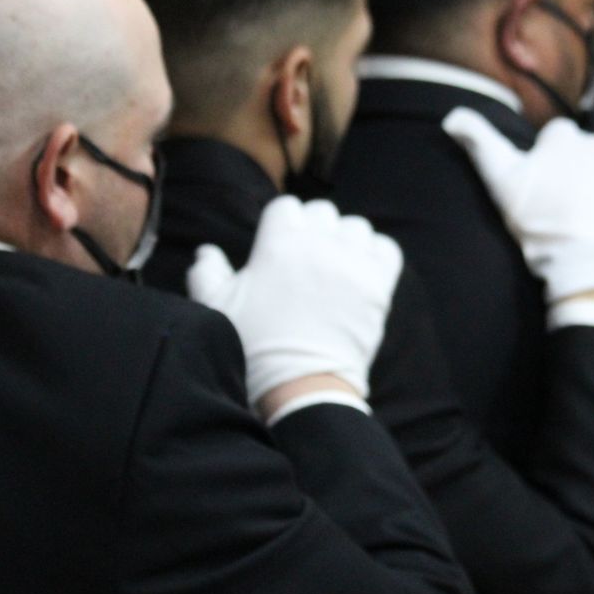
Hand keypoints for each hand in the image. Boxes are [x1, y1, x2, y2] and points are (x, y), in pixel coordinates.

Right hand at [187, 197, 400, 414]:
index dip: (281, 224)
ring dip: (345, 240)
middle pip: (322, 212)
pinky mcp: (378, 288)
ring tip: (335, 266)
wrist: (300, 387)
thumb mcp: (218, 308)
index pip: (286, 207)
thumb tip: (206, 251)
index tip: (278, 246)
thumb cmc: (254, 348)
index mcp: (278, 244)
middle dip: (312, 229)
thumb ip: (207, 273)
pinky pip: (386, 249)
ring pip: (355, 228)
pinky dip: (376, 253)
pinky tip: (361, 271)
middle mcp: (319, 246)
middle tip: (306, 259)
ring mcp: (353, 265)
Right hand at [442, 108, 593, 300]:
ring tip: (587, 211)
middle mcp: (592, 138)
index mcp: (560, 136)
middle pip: (582, 150)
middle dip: (575, 169)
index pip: (555, 137)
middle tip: (565, 204)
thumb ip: (479, 142)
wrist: (583, 256)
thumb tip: (452, 116)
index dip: (549, 162)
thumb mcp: (501, 180)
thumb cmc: (537, 219)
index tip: (545, 189)